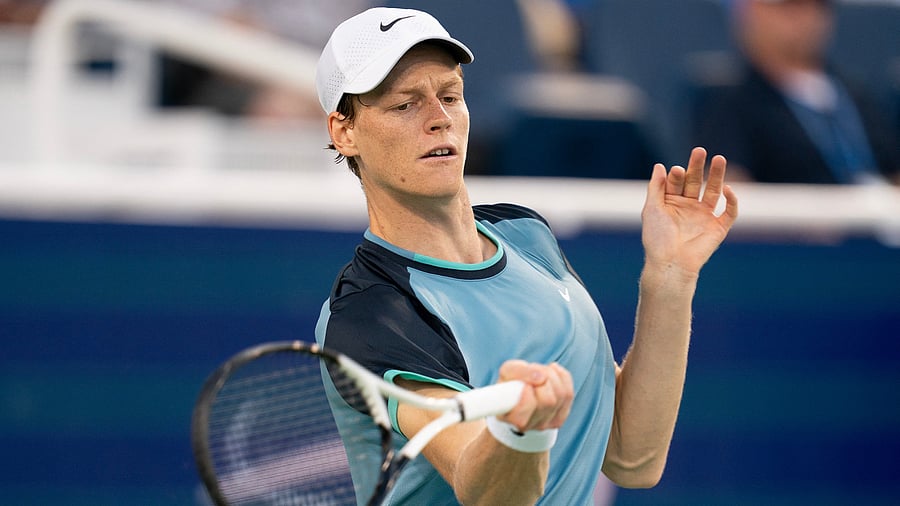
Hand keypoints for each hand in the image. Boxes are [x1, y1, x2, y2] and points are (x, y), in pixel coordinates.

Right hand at [496, 360, 573, 431]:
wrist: (519, 392)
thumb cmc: (512, 382)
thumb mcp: (507, 371)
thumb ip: (519, 372)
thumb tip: (541, 377)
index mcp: (510, 416)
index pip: (525, 409)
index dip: (528, 391)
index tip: (526, 383)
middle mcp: (528, 425)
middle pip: (548, 400)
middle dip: (544, 378)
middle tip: (534, 372)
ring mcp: (546, 424)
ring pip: (561, 395)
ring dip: (553, 376)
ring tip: (542, 372)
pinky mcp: (559, 418)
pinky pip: (569, 393)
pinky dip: (562, 377)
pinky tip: (552, 374)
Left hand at [641, 147, 738, 275]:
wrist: (669, 263)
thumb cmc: (657, 238)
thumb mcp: (652, 208)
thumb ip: (656, 187)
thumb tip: (660, 165)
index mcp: (672, 203)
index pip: (677, 182)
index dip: (677, 175)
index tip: (675, 170)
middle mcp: (689, 208)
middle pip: (696, 182)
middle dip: (697, 167)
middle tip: (699, 150)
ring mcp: (704, 217)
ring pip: (713, 192)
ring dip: (717, 176)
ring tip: (719, 158)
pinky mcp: (718, 228)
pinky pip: (729, 212)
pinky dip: (731, 200)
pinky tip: (727, 189)